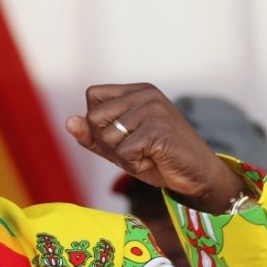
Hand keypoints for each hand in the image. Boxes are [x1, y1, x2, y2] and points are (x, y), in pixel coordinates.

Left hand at [65, 83, 246, 213]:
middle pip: (94, 117)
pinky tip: (154, 160)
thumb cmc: (156, 159)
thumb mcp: (118, 147)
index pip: (92, 96)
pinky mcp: (158, 129)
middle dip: (107, 143)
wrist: (197, 176)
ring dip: (122, 156)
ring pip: (107, 137)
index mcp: (136, 91)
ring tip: (147, 154)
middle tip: (136, 149)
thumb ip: (91, 135)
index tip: (122, 135)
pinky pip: (124, 152)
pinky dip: (135, 165)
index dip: (97, 123)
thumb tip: (68, 122)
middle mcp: (145, 94)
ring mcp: (153, 109)